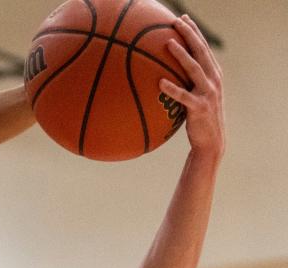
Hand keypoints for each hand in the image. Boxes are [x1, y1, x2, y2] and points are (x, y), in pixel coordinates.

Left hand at [161, 15, 224, 157]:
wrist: (211, 141)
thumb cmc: (198, 118)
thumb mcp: (196, 96)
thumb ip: (186, 83)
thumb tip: (162, 73)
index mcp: (213, 75)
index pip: (203, 48)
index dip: (194, 32)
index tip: (183, 18)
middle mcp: (213, 80)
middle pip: (201, 52)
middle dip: (190, 34)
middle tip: (177, 21)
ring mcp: (208, 93)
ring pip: (194, 69)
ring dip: (181, 55)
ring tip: (167, 43)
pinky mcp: (200, 108)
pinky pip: (183, 96)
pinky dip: (172, 89)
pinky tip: (160, 82)